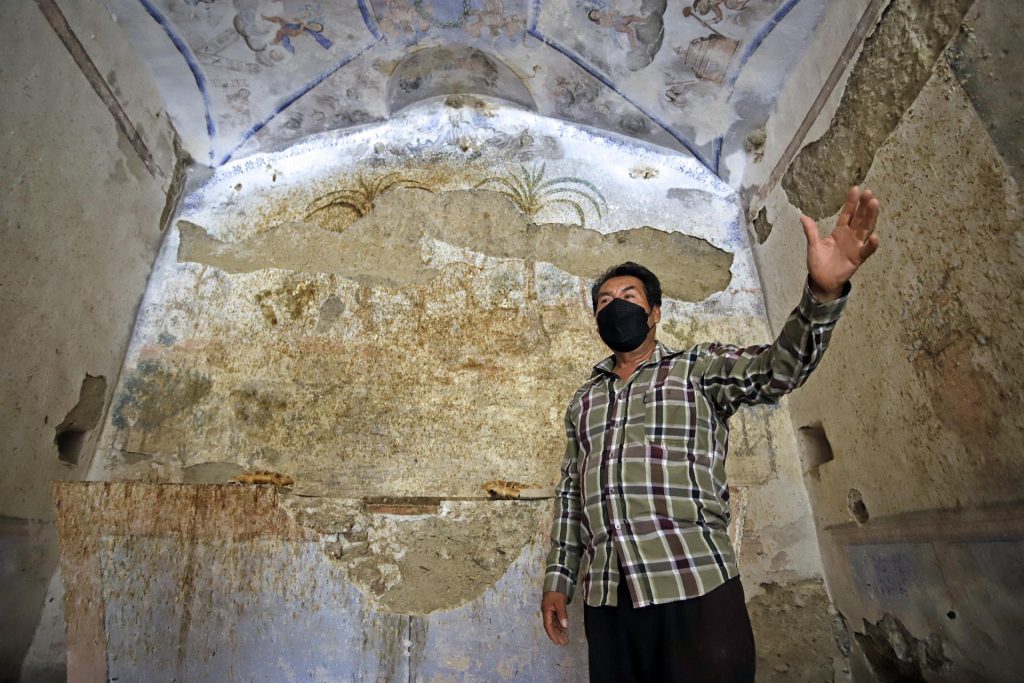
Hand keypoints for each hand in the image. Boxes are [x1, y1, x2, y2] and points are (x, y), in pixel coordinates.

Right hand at [541, 591, 569, 644]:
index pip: (548, 625)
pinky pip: (557, 621)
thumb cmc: (556, 592)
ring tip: (565, 639)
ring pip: (554, 625)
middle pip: (551, 627)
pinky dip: (561, 626)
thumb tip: (564, 625)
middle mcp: (547, 613)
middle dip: (556, 635)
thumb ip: (562, 614)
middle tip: (563, 643)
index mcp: (546, 611)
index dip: (552, 634)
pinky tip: (565, 631)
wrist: (556, 582)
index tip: (556, 641)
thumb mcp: (560, 602)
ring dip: (559, 632)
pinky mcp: (555, 610)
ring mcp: (551, 612)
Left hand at [800, 186, 880, 300]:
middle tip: (869, 192)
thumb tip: (803, 217)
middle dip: (864, 205)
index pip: (847, 213)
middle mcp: (850, 236)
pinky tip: (874, 236)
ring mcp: (856, 246)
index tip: (855, 188)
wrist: (821, 281)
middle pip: (860, 218)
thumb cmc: (818, 263)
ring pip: (866, 229)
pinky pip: (866, 250)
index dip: (851, 202)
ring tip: (875, 204)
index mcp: (840, 231)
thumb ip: (811, 232)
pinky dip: (871, 244)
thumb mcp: (813, 245)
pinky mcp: (858, 258)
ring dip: (871, 217)